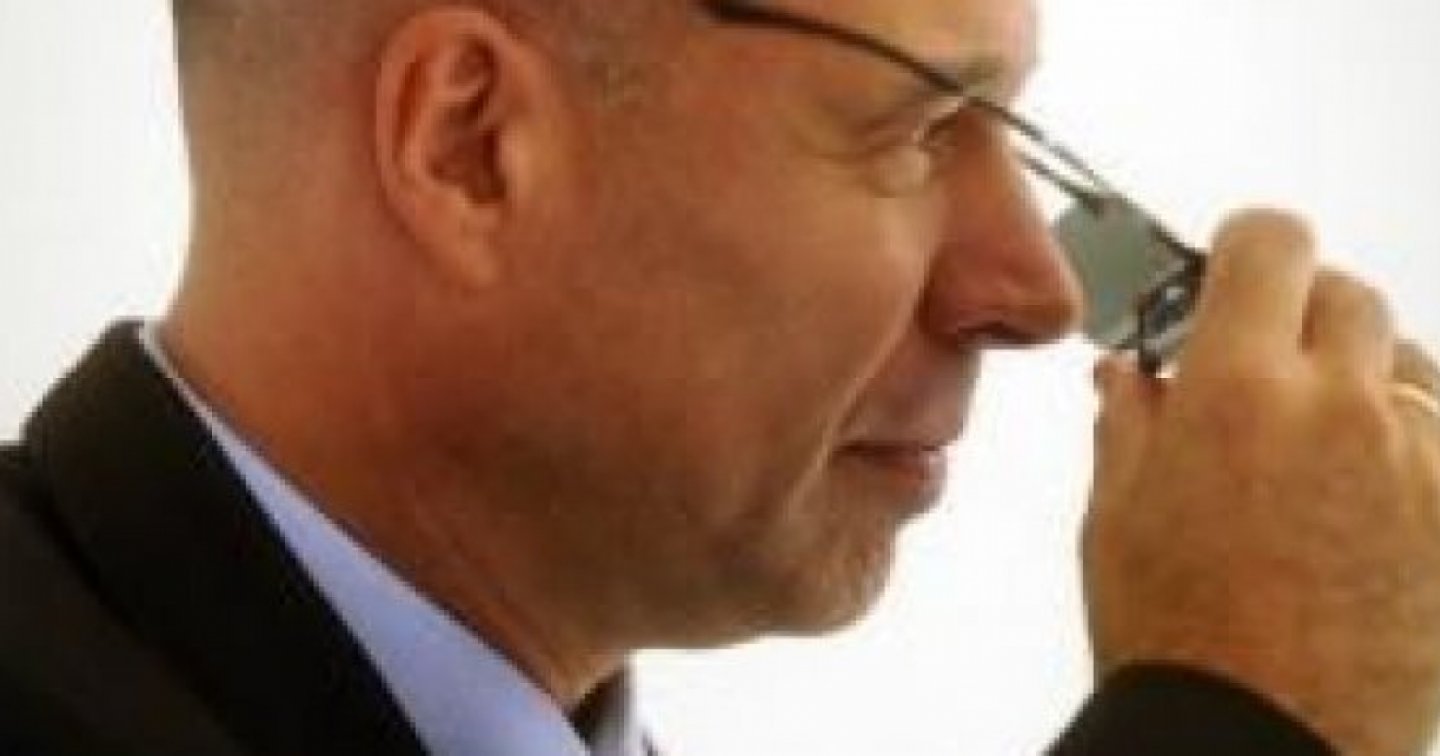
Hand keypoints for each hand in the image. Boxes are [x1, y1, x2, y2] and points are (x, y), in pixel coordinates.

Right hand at [1082, 209, 1439, 755]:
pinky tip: (1363, 495)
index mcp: (1238, 390)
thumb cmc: (1179, 637)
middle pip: (1347, 292)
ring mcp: (1417, 463)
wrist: (1253, 739)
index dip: (1248, 246)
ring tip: (1318, 441)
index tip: (1235, 268)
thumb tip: (1132, 371)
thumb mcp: (1115, 511)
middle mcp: (1341, 408)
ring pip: (1408, 364)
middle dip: (1299, 313)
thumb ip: (1128, 418)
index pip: (1272, 242)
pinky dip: (1406, 445)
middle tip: (1262, 365)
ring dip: (1362, 377)